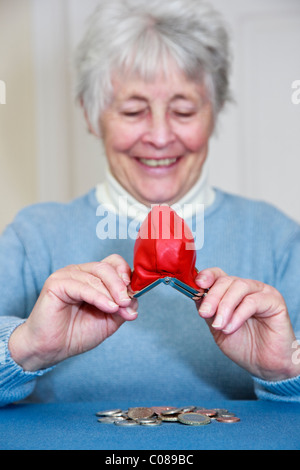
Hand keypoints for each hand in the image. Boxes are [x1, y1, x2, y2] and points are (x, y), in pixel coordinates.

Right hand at [8, 255, 137, 371]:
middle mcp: (79, 272)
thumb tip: (135, 299)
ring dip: (111, 293)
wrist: (52, 350)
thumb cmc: (76, 333)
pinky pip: (82, 286)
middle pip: (106, 267)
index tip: (134, 291)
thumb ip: (122, 307)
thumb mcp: (109, 320)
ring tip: (118, 308)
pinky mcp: (56, 284)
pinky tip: (108, 307)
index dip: (125, 273)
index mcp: (92, 277)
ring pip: (96, 275)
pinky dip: (98, 297)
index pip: (113, 262)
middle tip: (127, 302)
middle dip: (120, 285)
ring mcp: (66, 276)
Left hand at [195, 268, 299, 380]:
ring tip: (219, 325)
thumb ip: (208, 311)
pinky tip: (231, 327)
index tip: (198, 284)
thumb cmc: (243, 346)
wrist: (265, 365)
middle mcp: (247, 288)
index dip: (207, 276)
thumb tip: (195, 295)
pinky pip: (253, 301)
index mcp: (232, 292)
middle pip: (226, 280)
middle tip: (204, 313)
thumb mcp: (217, 328)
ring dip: (225, 306)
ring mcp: (262, 292)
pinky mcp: (274, 301)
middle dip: (212, 297)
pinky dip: (238, 314)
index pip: (218, 275)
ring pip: (239, 287)